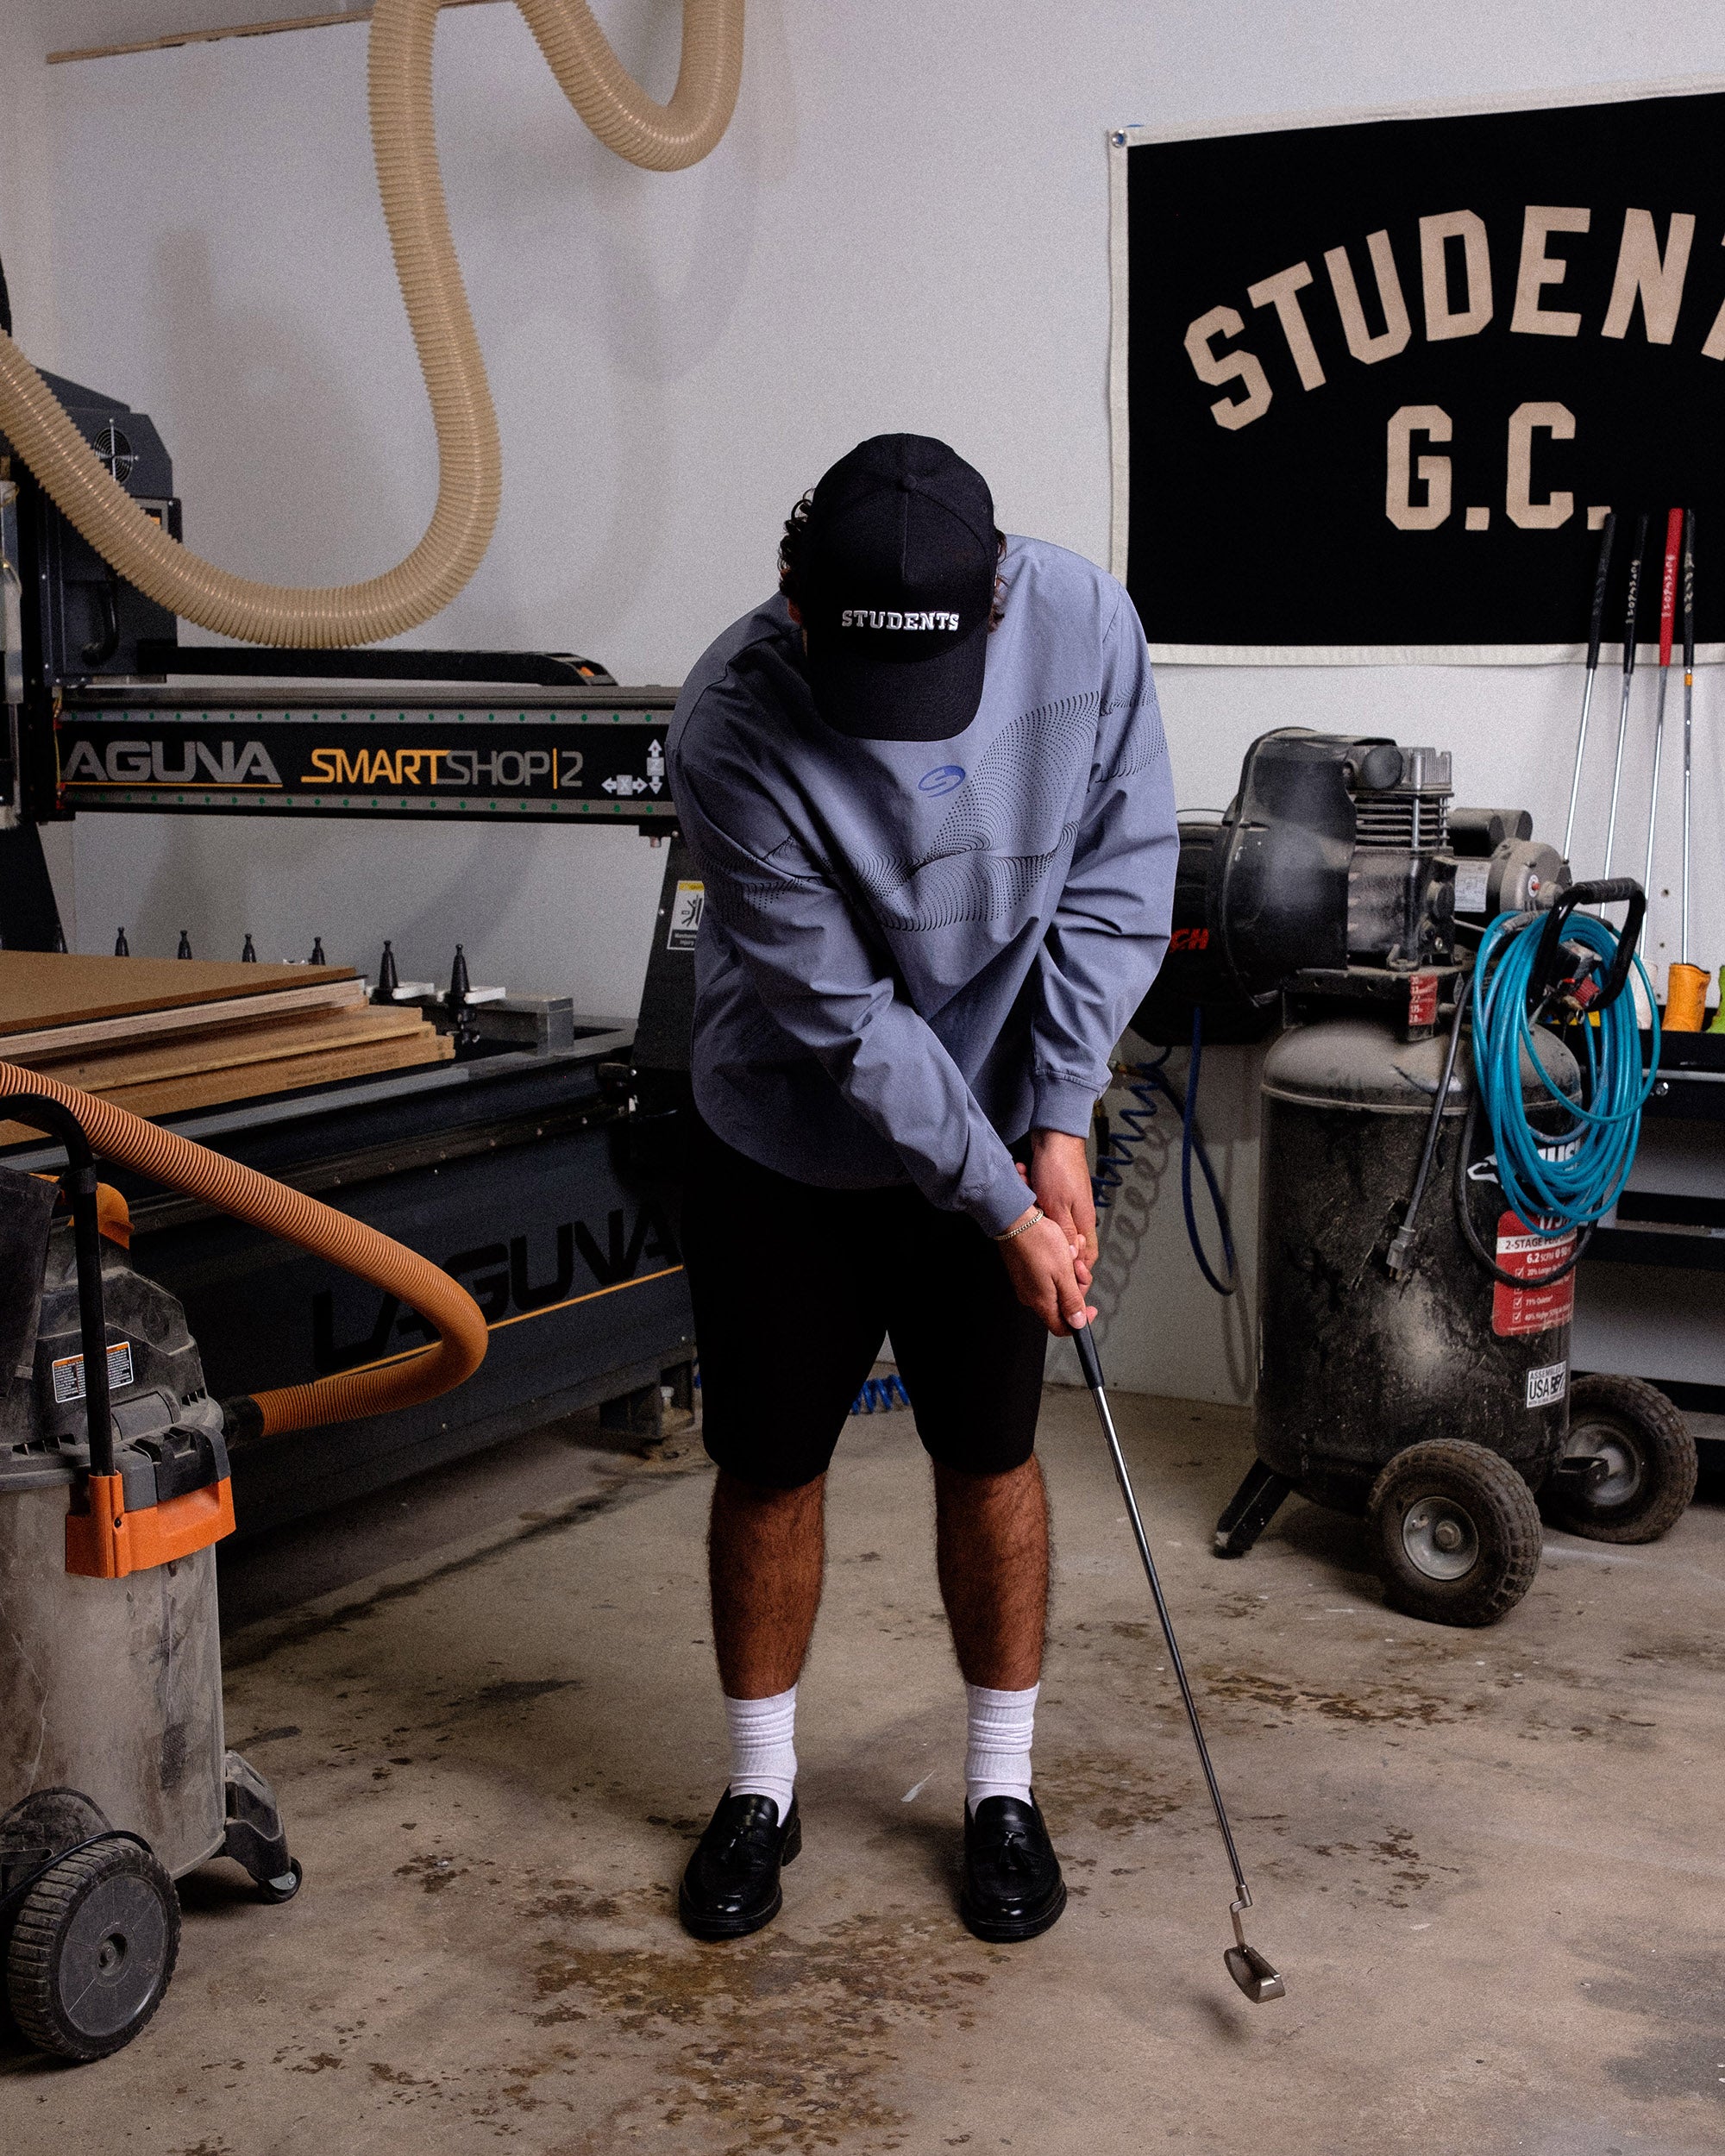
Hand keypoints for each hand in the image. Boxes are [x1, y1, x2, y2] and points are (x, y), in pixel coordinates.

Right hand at [996, 1205, 1096, 1337]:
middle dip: (1077, 1286)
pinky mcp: (1024, 1271)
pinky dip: (1058, 1265)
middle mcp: (1031, 1296)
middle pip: (1062, 1303)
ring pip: (1056, 1286)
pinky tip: (1060, 1250)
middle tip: (1079, 1268)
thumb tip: (1077, 1323)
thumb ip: (1072, 1301)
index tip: (1090, 1310)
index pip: (1061, 1328)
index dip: (1079, 1323)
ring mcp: (1026, 1284)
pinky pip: (1046, 1275)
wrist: (1016, 1220)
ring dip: (1069, 1271)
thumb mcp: (1064, 1273)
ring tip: (1071, 1253)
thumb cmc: (1038, 1242)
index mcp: (1042, 1302)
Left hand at [1027, 1129, 1097, 1290]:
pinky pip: (1044, 1211)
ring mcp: (1068, 1206)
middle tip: (1038, 1254)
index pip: (1085, 1259)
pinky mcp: (1056, 1196)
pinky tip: (1023, 1190)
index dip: (1076, 1275)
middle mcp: (1079, 1218)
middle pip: (1069, 1248)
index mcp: (1084, 1224)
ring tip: (1027, 1209)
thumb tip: (1070, 1260)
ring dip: (1037, 1223)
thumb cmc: (1058, 1169)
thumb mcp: (1058, 1208)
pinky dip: (1032, 1206)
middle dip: (1052, 1252)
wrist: (1054, 1137)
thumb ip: (1064, 1235)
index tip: (1063, 1283)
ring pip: (1053, 1229)